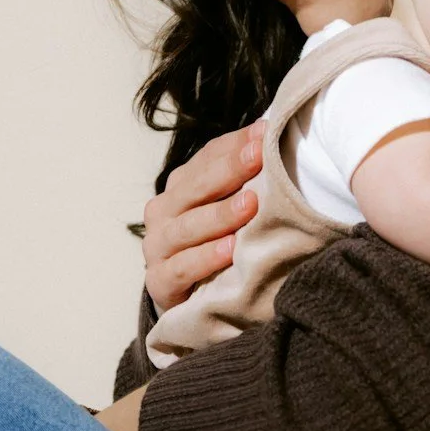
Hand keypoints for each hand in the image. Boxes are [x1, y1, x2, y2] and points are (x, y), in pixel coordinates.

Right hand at [140, 121, 263, 312]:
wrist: (187, 296)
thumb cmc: (214, 244)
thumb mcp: (227, 207)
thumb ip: (243, 177)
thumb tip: (272, 135)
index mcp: (180, 187)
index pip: (206, 159)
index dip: (235, 145)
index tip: (266, 134)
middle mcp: (163, 212)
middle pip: (195, 188)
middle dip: (229, 170)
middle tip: (259, 158)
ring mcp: (157, 247)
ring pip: (187, 227)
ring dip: (220, 215)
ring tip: (250, 205)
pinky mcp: (159, 282)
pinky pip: (182, 268)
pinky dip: (205, 259)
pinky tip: (229, 250)